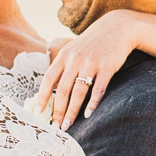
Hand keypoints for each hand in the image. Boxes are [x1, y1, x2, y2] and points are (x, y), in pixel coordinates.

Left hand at [37, 13, 139, 128]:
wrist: (117, 28)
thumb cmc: (93, 42)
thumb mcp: (73, 49)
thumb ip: (63, 66)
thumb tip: (51, 88)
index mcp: (64, 56)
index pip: (49, 79)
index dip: (42, 97)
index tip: (39, 112)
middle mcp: (75, 60)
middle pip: (63, 90)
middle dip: (57, 111)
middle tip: (55, 127)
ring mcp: (91, 64)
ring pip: (78, 92)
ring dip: (72, 111)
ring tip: (68, 125)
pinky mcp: (107, 67)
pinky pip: (98, 89)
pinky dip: (93, 103)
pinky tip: (88, 114)